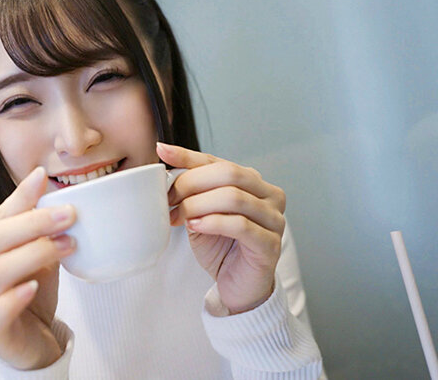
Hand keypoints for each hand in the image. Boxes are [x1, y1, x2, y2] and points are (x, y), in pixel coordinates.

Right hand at [0, 167, 76, 369]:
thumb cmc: (33, 293)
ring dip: (35, 254)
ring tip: (66, 245)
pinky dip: (16, 296)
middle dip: (33, 223)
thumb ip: (43, 231)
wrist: (34, 339)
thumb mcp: (40, 255)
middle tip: (68, 214)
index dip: (20, 197)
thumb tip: (62, 198)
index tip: (43, 177)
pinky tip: (34, 286)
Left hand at [157, 142, 286, 313]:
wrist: (236, 286)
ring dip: (198, 204)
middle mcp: (269, 196)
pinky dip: (213, 222)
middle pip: (229, 174)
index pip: (218, 162)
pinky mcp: (270, 244)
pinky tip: (195, 226)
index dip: (189, 157)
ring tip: (178, 216)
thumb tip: (165, 159)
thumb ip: (191, 191)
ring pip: (233, 197)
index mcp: (253, 183)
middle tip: (169, 198)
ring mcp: (274, 219)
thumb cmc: (221, 248)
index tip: (162, 152)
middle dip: (191, 183)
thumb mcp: (200, 213)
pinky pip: (241, 225)